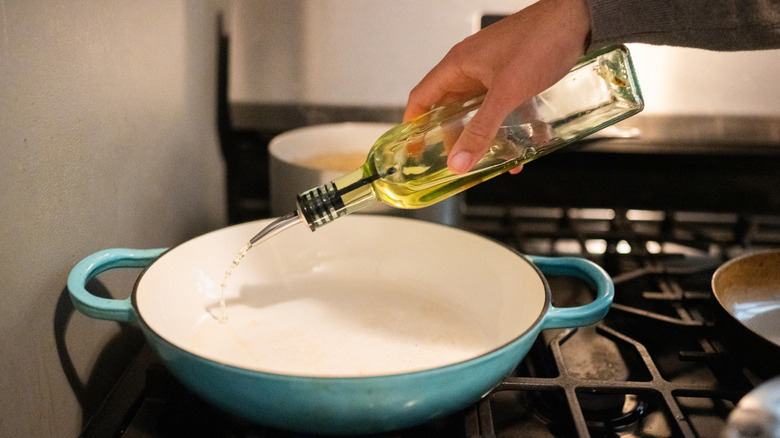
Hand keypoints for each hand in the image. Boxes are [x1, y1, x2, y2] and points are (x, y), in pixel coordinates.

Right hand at [403, 0, 590, 173]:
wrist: (579, 18)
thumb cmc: (541, 40)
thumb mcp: (506, 93)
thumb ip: (481, 130)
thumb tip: (459, 161)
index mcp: (457, 65)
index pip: (421, 98)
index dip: (413, 125)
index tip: (413, 150)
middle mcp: (471, 68)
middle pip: (451, 109)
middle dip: (455, 138)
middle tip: (459, 162)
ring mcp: (494, 72)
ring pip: (481, 111)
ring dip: (487, 136)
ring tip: (495, 159)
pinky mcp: (516, 76)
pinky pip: (506, 107)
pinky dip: (513, 126)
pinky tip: (528, 144)